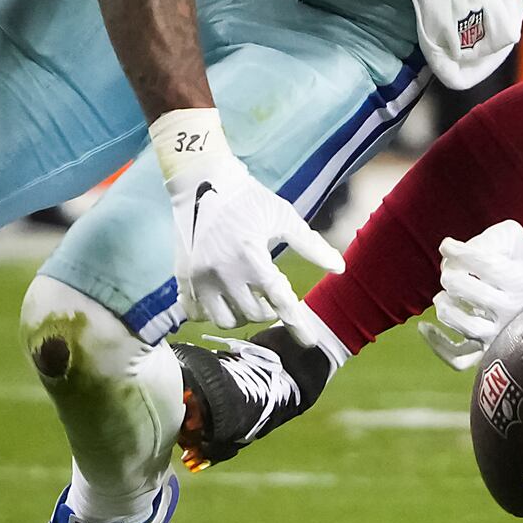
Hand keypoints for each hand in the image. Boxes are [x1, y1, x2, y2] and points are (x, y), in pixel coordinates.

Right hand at [151, 112, 342, 344]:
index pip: (280, 300)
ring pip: (225, 321)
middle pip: (254, 314)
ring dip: (244, 315)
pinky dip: (214, 313)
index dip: (297, 323)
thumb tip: (340, 268)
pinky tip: (226, 298)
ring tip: (252, 297)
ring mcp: (198, 277)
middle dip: (270, 310)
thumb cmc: (249, 198)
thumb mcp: (284, 217)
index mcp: (250, 255)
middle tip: (274, 297)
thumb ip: (311, 245)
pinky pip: (197, 314)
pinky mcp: (182, 277)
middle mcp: (221, 271)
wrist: (203, 180)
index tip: (310, 341)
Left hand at [417, 220, 522, 372]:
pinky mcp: (489, 353)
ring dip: (445, 307)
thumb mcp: (514, 238)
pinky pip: (460, 359)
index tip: (446, 246)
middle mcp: (515, 311)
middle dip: (452, 276)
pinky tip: (424, 327)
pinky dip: (437, 345)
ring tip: (442, 296)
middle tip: (449, 272)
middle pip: (471, 292)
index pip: (486, 264)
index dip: (459, 252)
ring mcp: (502, 335)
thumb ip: (488, 239)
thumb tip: (455, 253)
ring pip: (465, 326)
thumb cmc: (520, 260)